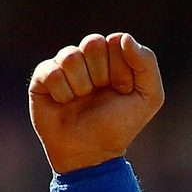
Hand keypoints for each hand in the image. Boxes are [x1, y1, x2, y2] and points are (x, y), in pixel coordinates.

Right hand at [29, 32, 163, 174]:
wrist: (90, 153)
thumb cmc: (118, 126)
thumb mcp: (149, 98)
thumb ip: (147, 64)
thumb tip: (124, 38)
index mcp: (113, 57)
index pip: (115, 41)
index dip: (121, 69)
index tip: (122, 90)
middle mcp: (87, 57)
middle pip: (92, 42)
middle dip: (100, 75)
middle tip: (99, 95)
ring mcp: (63, 66)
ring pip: (71, 56)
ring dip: (81, 86)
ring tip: (81, 101)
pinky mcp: (42, 77)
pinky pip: (51, 72)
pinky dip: (62, 93)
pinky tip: (64, 104)